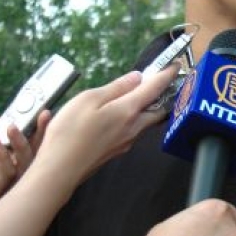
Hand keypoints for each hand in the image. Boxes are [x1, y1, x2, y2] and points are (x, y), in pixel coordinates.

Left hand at [0, 114, 44, 210]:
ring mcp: (13, 177)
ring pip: (26, 159)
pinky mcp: (3, 186)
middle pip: (35, 147)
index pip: (31, 140)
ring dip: (20, 141)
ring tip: (12, 126)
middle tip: (44, 114)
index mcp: (12, 157)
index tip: (44, 112)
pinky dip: (2, 154)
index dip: (39, 126)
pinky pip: (7, 170)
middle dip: (41, 130)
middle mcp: (17, 167)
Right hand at [33, 65, 179, 186]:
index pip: (155, 88)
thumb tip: (137, 78)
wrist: (60, 170)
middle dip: (162, 95)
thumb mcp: (89, 99)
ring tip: (138, 96)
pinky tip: (119, 116)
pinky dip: (134, 119)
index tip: (175, 65)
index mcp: (129, 111)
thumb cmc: (70, 132)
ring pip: (146, 122)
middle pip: (158, 109)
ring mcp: (126, 142)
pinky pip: (133, 131)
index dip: (167, 74)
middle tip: (158, 82)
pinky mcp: (116, 151)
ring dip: (148, 108)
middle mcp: (134, 128)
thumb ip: (116, 88)